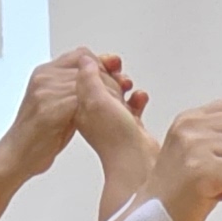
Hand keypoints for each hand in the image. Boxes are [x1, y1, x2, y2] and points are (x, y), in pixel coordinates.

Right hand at [0, 48, 133, 180]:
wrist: (17, 156)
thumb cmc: (38, 136)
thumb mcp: (56, 106)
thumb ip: (73, 91)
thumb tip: (98, 83)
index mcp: (45, 73)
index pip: (81, 55)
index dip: (102, 63)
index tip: (117, 72)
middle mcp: (44, 77)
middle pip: (88, 66)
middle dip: (111, 77)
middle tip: (125, 88)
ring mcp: (46, 91)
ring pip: (89, 82)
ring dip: (108, 93)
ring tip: (120, 105)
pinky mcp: (50, 108)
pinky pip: (83, 100)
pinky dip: (100, 107)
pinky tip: (108, 116)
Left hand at [74, 52, 157, 207]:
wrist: (137, 160)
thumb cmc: (115, 138)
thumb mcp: (96, 99)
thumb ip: (89, 78)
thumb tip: (85, 60)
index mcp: (82, 106)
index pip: (83, 78)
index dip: (95, 66)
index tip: (107, 62)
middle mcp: (94, 114)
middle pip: (100, 84)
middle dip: (111, 75)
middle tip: (118, 72)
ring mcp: (111, 121)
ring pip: (116, 94)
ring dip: (124, 86)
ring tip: (129, 85)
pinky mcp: (128, 127)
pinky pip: (132, 106)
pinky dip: (137, 100)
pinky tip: (140, 98)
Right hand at [149, 99, 221, 220]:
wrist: (154, 219)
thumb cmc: (182, 190)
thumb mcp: (205, 150)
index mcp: (191, 118)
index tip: (219, 156)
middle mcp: (190, 126)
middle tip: (217, 174)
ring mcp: (194, 146)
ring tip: (212, 185)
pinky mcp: (201, 169)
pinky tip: (211, 195)